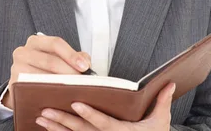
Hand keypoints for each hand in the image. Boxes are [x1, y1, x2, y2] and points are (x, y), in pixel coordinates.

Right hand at [2, 34, 91, 109]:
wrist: (23, 84)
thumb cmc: (44, 69)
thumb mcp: (58, 58)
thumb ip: (73, 57)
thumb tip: (86, 62)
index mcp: (35, 42)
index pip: (55, 43)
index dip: (71, 55)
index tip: (85, 66)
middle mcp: (23, 52)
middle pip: (50, 61)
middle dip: (69, 72)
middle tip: (83, 83)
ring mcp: (16, 68)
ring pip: (42, 76)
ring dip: (60, 85)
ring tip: (74, 91)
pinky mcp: (14, 85)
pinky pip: (32, 89)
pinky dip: (47, 94)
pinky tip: (59, 98)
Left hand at [35, 82, 175, 130]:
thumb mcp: (160, 122)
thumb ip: (162, 102)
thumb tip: (170, 83)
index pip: (103, 124)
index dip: (90, 114)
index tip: (75, 104)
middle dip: (62, 121)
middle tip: (45, 110)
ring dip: (56, 128)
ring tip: (40, 118)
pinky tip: (46, 128)